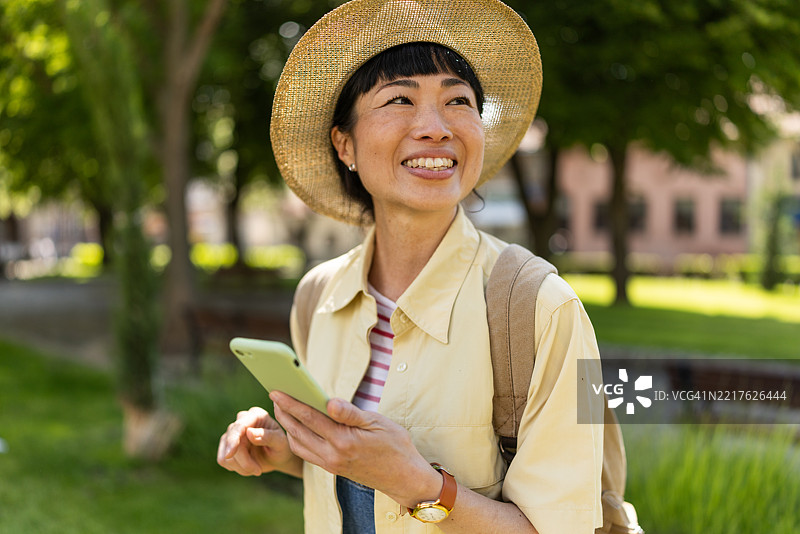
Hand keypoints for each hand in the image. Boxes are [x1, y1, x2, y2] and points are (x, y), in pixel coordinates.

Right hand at [217, 406, 299, 476]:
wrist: (277, 457)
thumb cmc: (281, 447)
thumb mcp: (280, 443)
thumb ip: (268, 437)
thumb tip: (249, 432)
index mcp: (256, 415)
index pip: (239, 426)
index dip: (233, 440)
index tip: (230, 455)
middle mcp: (242, 420)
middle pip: (232, 441)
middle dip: (244, 461)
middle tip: (258, 471)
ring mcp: (232, 432)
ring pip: (226, 453)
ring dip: (241, 467)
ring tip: (256, 469)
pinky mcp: (226, 444)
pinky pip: (223, 460)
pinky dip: (235, 468)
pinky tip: (248, 468)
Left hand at [270, 392, 440, 507]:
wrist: (404, 477)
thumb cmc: (395, 446)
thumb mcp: (378, 423)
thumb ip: (351, 413)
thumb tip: (329, 401)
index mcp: (344, 441)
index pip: (310, 418)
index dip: (290, 403)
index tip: (276, 390)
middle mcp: (333, 455)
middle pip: (298, 431)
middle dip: (283, 413)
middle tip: (274, 395)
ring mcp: (331, 464)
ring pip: (299, 444)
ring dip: (287, 426)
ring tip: (282, 409)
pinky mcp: (332, 469)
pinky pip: (306, 454)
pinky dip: (297, 439)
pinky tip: (297, 428)